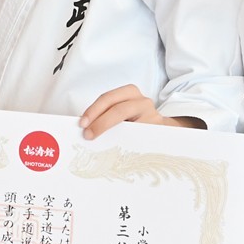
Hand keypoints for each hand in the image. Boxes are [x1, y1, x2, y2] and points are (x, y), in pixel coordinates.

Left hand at [78, 84, 203, 139]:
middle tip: (87, 135)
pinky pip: (139, 138)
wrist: (161, 129)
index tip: (82, 123)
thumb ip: (105, 114)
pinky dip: (125, 144)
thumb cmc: (134, 120)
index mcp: (130, 93)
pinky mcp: (157, 132)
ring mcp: (152, 116)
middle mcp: (142, 102)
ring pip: (130, 124)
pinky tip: (115, 150)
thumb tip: (84, 127)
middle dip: (100, 122)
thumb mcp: (121, 111)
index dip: (93, 110)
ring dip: (112, 134)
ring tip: (100, 142)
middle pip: (118, 109)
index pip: (108, 98)